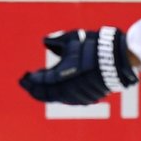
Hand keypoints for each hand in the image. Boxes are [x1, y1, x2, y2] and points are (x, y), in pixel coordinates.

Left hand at [19, 27, 137, 105]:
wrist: (117, 59)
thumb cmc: (93, 47)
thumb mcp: (71, 40)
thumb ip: (56, 42)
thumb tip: (45, 42)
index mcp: (59, 76)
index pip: (39, 82)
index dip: (30, 80)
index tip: (24, 77)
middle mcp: (66, 89)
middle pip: (46, 94)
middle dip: (35, 90)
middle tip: (27, 85)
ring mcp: (78, 96)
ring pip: (57, 98)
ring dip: (46, 94)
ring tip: (39, 89)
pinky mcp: (88, 98)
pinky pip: (68, 99)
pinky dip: (59, 96)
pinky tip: (57, 91)